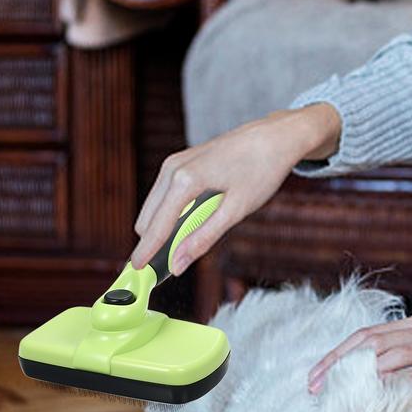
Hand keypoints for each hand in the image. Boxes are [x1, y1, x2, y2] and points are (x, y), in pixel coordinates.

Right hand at [130, 108, 327, 274]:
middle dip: (155, 242)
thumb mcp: (236, 210)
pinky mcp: (181, 161)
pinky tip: (194, 220)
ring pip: (154, 207)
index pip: (155, 226)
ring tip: (187, 244)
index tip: (135, 274)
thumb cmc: (261, 170)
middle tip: (170, 267)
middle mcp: (173, 168)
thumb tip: (177, 264)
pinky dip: (172, 213)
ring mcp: (175, 162)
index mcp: (185, 180)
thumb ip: (203, 238)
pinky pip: (165, 195)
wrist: (276, 136)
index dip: (145, 253)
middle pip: (148, 218)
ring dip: (164, 228)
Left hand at [306, 310, 411, 393]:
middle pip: (375, 344)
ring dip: (371, 370)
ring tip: (347, 389)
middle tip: (316, 388)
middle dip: (342, 365)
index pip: (367, 337)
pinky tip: (400, 391)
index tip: (313, 378)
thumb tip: (371, 373)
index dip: (337, 356)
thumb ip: (409, 350)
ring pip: (403, 353)